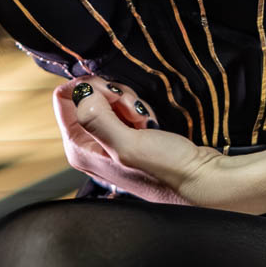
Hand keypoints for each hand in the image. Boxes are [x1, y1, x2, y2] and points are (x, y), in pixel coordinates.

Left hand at [51, 76, 251, 209]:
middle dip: (114, 95)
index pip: (64, 98)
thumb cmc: (167, 171)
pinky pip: (125, 106)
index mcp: (79, 150)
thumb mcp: (127, 145)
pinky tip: (150, 125)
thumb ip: (97, 118)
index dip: (89, 88)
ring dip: (130, 102)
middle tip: (133, 112)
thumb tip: (81, 92)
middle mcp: (91, 146)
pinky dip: (140, 109)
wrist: (201, 179)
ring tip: (145, 124)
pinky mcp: (129, 135)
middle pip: (87, 95)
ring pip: (108, 98)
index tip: (112, 96)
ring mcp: (110, 140)